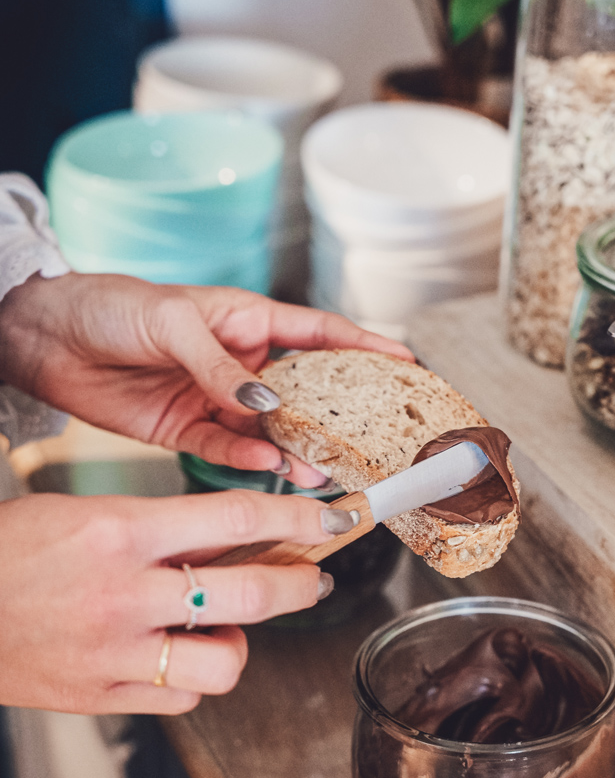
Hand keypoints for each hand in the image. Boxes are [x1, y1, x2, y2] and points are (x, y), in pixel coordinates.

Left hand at [0, 273, 413, 486]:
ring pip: (272, 431)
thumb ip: (220, 366)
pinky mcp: (186, 430)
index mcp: (247, 319)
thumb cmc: (109, 305)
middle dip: (338, 416)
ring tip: (319, 472)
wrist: (44, 337)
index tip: (407, 365)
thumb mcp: (172, 321)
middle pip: (304, 393)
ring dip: (296, 451)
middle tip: (368, 441)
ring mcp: (216, 399)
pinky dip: (250, 461)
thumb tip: (267, 403)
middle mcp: (240, 362)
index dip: (366, 347)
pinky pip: (229, 450)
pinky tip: (268, 469)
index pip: (321, 334)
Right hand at [0, 488, 345, 713]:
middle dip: (300, 584)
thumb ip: (159, 526)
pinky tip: (176, 655)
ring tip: (219, 624)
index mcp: (118, 532)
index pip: (236, 518)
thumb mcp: (83, 512)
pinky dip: (192, 678)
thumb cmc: (9, 554)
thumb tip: (236, 534)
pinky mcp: (102, 696)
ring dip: (239, 641)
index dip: (296, 518)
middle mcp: (123, 594)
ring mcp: (114, 653)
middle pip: (250, 591)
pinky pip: (183, 696)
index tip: (329, 519)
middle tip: (314, 579)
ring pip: (225, 660)